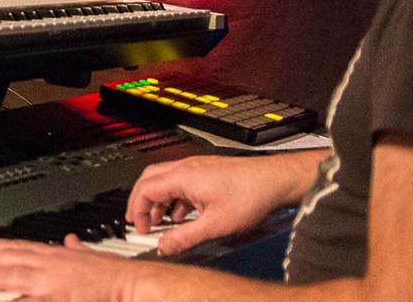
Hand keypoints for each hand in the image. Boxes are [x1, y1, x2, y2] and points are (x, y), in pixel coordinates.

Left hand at [0, 235, 141, 301]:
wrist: (132, 284)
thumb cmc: (114, 275)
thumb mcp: (90, 256)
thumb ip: (77, 250)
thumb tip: (72, 242)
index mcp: (55, 255)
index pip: (17, 248)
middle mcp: (49, 265)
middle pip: (7, 260)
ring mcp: (51, 282)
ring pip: (10, 276)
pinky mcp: (57, 298)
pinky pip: (27, 301)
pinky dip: (13, 300)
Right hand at [127, 154, 302, 255]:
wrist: (275, 180)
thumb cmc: (250, 194)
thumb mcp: (215, 225)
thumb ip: (185, 237)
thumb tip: (164, 246)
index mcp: (183, 177)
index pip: (145, 190)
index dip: (137, 210)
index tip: (140, 228)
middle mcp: (187, 167)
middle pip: (149, 179)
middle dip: (141, 201)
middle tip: (138, 220)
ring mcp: (197, 167)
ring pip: (165, 179)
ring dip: (158, 200)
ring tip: (160, 221)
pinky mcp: (207, 171)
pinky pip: (180, 181)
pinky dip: (174, 197)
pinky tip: (183, 214)